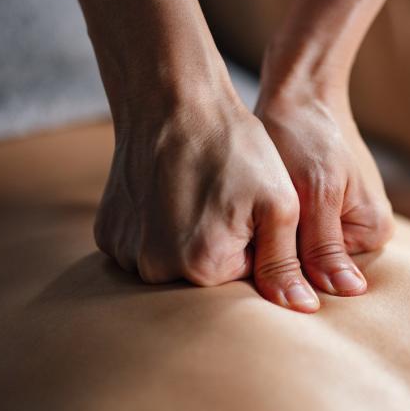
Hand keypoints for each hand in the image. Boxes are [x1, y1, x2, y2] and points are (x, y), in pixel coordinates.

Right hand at [95, 89, 322, 311]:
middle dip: (222, 246)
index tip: (250, 208)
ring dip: (187, 238)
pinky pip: (143, 246)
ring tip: (196, 192)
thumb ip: (285, 265)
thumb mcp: (277, 204)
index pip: (242, 281)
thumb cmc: (233, 147)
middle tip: (224, 198)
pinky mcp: (107, 234)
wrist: (171, 100)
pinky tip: (168, 194)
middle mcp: (154, 270)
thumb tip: (301, 311)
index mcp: (200, 268)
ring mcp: (124, 252)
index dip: (256, 244)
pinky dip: (158, 228)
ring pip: (172, 262)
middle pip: (203, 277)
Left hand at [256, 85, 393, 296]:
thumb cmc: (305, 137)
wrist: (297, 94)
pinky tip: (255, 216)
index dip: (293, 272)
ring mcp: (341, 221)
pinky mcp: (320, 210)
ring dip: (277, 243)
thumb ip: (325, 246)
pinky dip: (275, 228)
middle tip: (251, 241)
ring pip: (302, 252)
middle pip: (316, 267)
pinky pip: (296, 234)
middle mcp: (364, 232)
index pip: (329, 278)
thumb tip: (348, 293)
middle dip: (285, 256)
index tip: (261, 259)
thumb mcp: (315, 195)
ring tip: (250, 225)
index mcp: (374, 232)